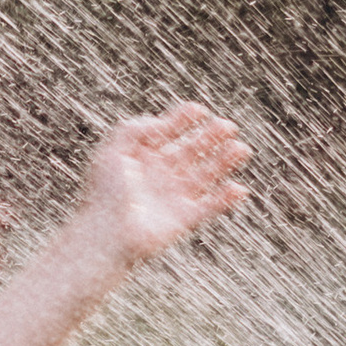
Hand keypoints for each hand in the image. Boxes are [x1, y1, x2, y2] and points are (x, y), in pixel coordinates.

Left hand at [72, 105, 248, 268]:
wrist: (106, 235)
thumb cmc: (104, 194)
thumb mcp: (112, 151)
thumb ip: (133, 128)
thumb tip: (160, 122)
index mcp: (142, 158)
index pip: (168, 131)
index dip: (183, 119)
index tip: (199, 110)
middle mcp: (160, 175)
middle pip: (193, 150)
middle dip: (211, 137)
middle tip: (228, 126)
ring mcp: (173, 197)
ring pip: (206, 174)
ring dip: (225, 161)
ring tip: (241, 149)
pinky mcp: (183, 219)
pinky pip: (210, 207)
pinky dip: (225, 199)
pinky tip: (238, 188)